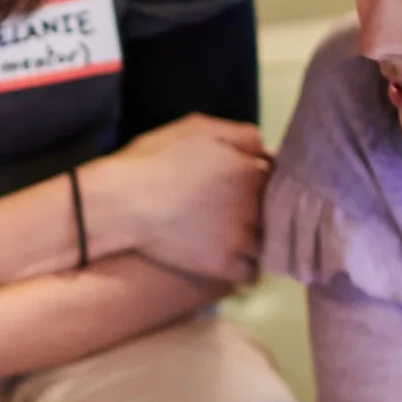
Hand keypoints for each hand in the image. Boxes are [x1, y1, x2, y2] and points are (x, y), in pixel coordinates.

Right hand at [81, 114, 270, 283]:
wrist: (121, 203)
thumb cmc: (153, 160)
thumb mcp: (197, 128)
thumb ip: (240, 134)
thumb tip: (265, 147)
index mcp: (250, 169)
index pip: (279, 177)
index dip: (264, 179)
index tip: (250, 183)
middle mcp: (255, 204)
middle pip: (279, 211)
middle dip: (267, 209)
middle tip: (241, 210)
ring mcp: (241, 238)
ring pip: (270, 243)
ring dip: (260, 240)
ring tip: (239, 237)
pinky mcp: (224, 265)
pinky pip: (252, 274)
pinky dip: (247, 268)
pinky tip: (235, 260)